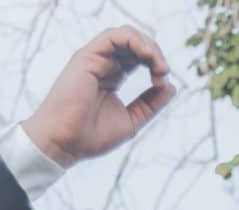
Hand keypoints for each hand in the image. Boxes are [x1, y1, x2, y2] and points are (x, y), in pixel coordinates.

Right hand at [23, 27, 172, 166]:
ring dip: (148, 46)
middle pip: (135, 44)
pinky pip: (114, 36)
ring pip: (126, 36)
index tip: (163, 84)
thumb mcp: (132, 119)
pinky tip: (147, 55)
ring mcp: (95, 59)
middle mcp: (103, 64)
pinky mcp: (87, 56)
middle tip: (163, 72)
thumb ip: (151, 103)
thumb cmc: (91, 136)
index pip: (139, 58)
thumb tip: (171, 86)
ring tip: (158, 66)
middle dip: (155, 54)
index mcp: (112, 76)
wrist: (66, 143)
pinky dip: (134, 40)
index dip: (156, 65)